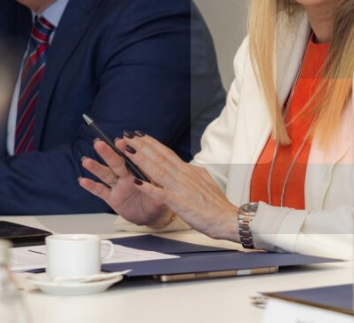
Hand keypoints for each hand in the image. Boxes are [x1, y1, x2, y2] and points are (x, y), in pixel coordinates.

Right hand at [78, 138, 172, 227]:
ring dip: (96, 167)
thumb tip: (157, 186)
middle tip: (100, 143)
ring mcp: (118, 186)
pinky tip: (82, 180)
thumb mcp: (161, 195)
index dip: (126, 149)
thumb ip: (157, 190)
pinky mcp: (112, 198)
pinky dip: (92, 186)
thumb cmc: (158, 200)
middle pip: (116, 163)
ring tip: (86, 161)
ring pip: (106, 175)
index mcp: (140, 172)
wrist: (154, 216)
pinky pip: (101, 191)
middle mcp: (127, 176)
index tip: (120, 141)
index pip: (132, 158)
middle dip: (108, 153)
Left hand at [120, 133, 239, 241]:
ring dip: (140, 159)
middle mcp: (183, 176)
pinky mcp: (179, 203)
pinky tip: (135, 182)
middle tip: (126, 135)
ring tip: (126, 149)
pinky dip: (147, 187)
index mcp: (188, 171)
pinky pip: (160, 194)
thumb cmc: (216, 204)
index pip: (166, 152)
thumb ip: (192, 173)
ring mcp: (180, 188)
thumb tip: (186, 166)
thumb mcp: (204, 181)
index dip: (151, 143)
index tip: (138, 135)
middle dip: (141, 145)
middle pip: (158, 157)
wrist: (227, 219)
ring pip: (156, 170)